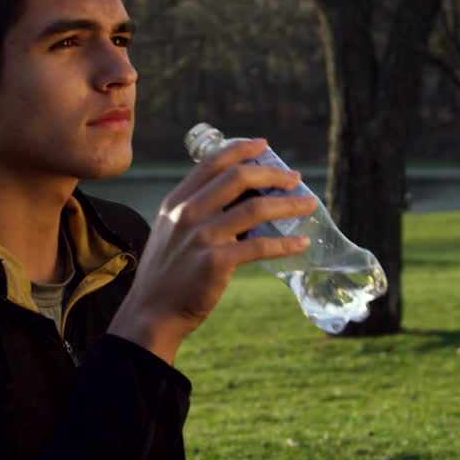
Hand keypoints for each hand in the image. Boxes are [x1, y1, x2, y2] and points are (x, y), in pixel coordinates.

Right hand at [108, 138, 316, 363]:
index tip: (264, 146)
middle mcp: (188, 213)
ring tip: (308, 205)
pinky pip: (259, 246)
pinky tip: (300, 243)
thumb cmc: (167, 273)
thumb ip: (197, 212)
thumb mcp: (171, 231)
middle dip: (273, 174)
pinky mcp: (215, 262)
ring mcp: (201, 237)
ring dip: (288, 204)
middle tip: (294, 179)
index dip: (241, 149)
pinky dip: (284, 243)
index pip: (212, 162)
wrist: (151, 312)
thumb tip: (242, 198)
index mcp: (177, 202)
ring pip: (255, 209)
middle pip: (238, 178)